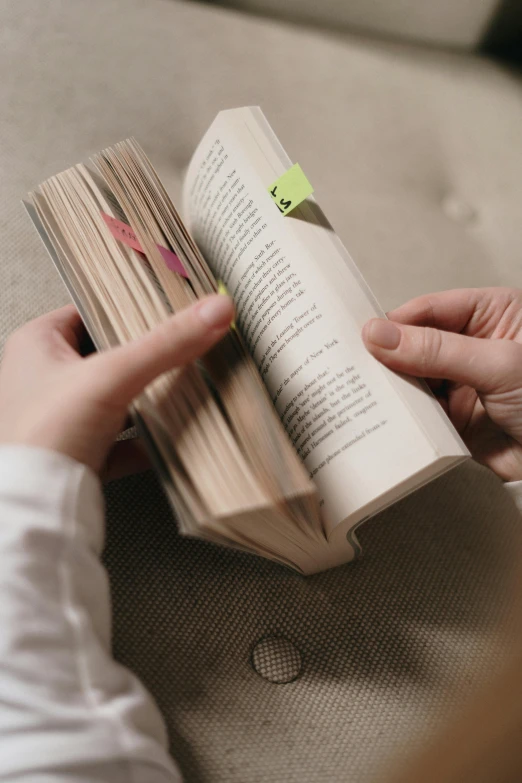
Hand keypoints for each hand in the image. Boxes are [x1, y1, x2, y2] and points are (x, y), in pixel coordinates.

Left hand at [0, 296, 233, 479]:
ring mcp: (60, 420)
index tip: (161, 306)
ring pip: (115, 399)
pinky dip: (145, 441)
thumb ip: (166, 343)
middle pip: (107, 357)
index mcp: (36, 346)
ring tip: (179, 389)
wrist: (37, 507)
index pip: (88, 311)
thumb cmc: (44, 436)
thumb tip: (212, 312)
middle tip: (177, 347)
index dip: (125, 308)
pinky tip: (168, 439)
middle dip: (144, 358)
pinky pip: (120, 441)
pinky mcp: (77, 454)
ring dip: (146, 399)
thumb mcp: (113, 375)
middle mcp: (42, 381)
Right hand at [362, 288, 521, 481]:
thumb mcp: (499, 363)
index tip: (361, 337)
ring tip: (359, 394)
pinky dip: (401, 419)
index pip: (429, 310)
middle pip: (414, 345)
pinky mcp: (454, 422)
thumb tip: (380, 334)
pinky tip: (382, 419)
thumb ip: (437, 349)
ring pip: (412, 381)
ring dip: (391, 390)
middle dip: (386, 357)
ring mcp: (462, 386)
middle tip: (350, 367)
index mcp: (490, 315)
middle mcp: (472, 348)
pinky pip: (419, 416)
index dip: (395, 323)